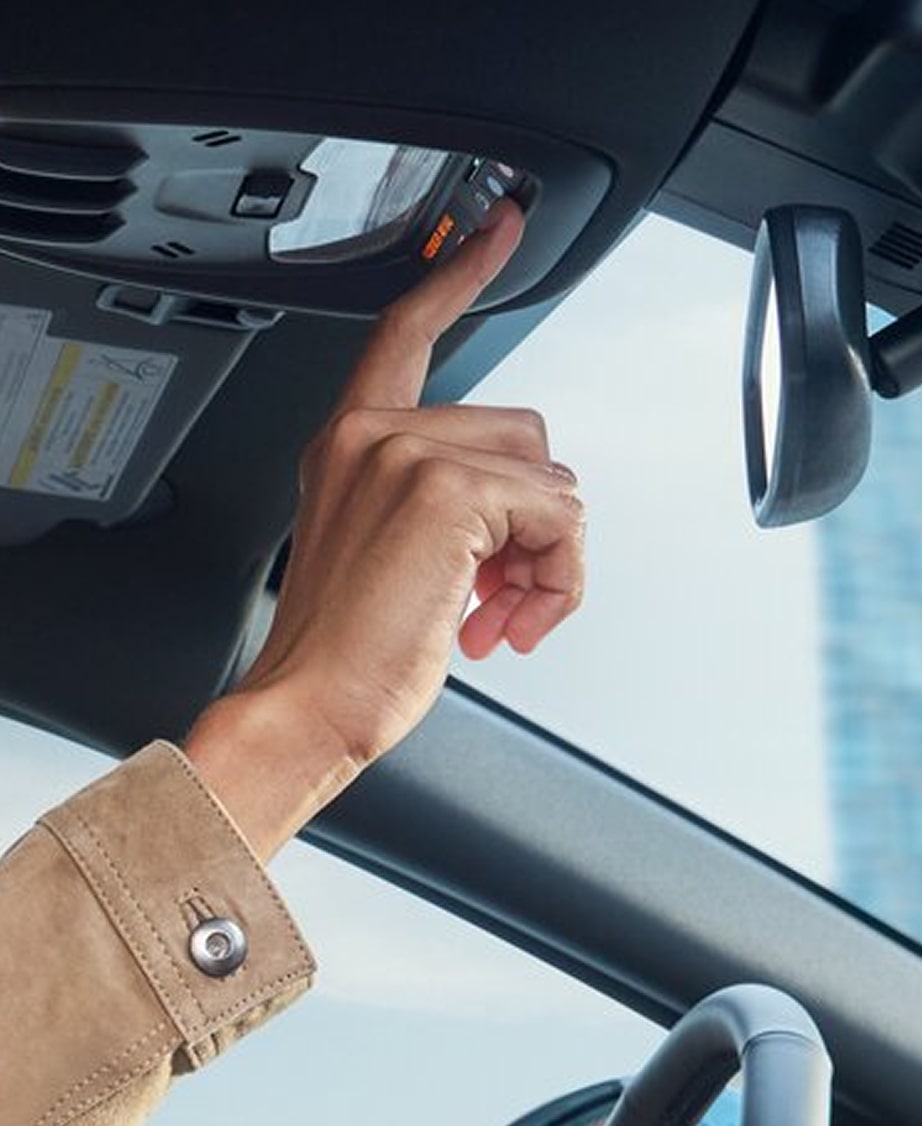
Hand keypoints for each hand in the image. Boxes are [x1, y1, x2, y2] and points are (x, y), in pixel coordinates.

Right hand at [186, 200, 584, 858]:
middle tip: (507, 592)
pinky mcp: (446, 490)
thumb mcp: (390, 550)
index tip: (494, 225)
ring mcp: (406, 453)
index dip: (458, 273)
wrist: (309, 704)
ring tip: (506, 614)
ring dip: (546, 555)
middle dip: (532, 521)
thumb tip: (533, 506)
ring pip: (548, 476)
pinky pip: (557, 516)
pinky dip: (557, 576)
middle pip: (522, 434)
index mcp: (352, 441)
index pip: (409, 328)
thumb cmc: (345, 644)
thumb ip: (445, 500)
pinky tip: (510, 621)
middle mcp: (374, 433)